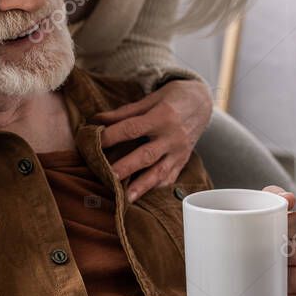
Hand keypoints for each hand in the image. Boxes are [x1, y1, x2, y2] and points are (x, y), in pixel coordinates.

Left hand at [93, 79, 212, 201]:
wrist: (204, 102)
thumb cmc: (173, 97)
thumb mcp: (151, 98)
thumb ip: (125, 112)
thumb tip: (97, 119)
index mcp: (162, 116)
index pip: (132, 128)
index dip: (112, 136)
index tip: (92, 141)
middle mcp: (172, 136)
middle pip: (146, 154)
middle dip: (126, 167)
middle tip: (107, 176)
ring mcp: (179, 152)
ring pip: (159, 172)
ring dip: (141, 186)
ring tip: (125, 198)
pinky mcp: (183, 162)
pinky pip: (170, 178)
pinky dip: (155, 187)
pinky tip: (141, 195)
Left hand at [264, 185, 295, 295]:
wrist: (288, 282)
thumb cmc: (280, 243)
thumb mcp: (277, 217)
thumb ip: (274, 197)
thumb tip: (288, 198)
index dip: (275, 229)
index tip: (262, 235)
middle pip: (292, 253)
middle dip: (270, 257)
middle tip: (253, 259)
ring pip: (293, 279)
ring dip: (273, 281)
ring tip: (261, 277)